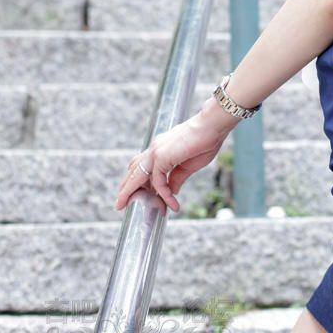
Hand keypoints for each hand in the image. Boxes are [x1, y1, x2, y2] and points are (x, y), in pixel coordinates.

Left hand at [113, 101, 233, 212]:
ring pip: (137, 176)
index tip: (141, 194)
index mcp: (161, 148)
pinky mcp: (161, 157)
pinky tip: (172, 204)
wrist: (213, 126)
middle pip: (133, 171)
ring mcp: (156, 152)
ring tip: (122, 205)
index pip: (142, 165)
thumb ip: (177, 178)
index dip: (138, 180)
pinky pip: (159, 182)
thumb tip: (171, 191)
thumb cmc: (206, 141)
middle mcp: (155, 148)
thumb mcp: (189, 165)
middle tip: (119, 203)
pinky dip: (164, 195)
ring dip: (129, 192)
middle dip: (125, 187)